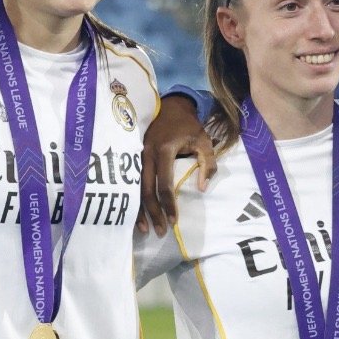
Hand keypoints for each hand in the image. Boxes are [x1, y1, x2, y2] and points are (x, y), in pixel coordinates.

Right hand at [137, 94, 216, 234]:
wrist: (169, 107)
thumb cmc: (187, 126)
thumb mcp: (204, 140)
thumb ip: (207, 164)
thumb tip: (201, 189)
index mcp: (163, 150)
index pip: (164, 184)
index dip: (169, 205)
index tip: (174, 221)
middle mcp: (146, 154)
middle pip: (146, 190)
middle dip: (153, 213)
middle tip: (161, 231)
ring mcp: (136, 156)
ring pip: (134, 189)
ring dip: (139, 211)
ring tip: (144, 230)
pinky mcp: (132, 158)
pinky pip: (131, 183)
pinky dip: (134, 200)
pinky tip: (135, 214)